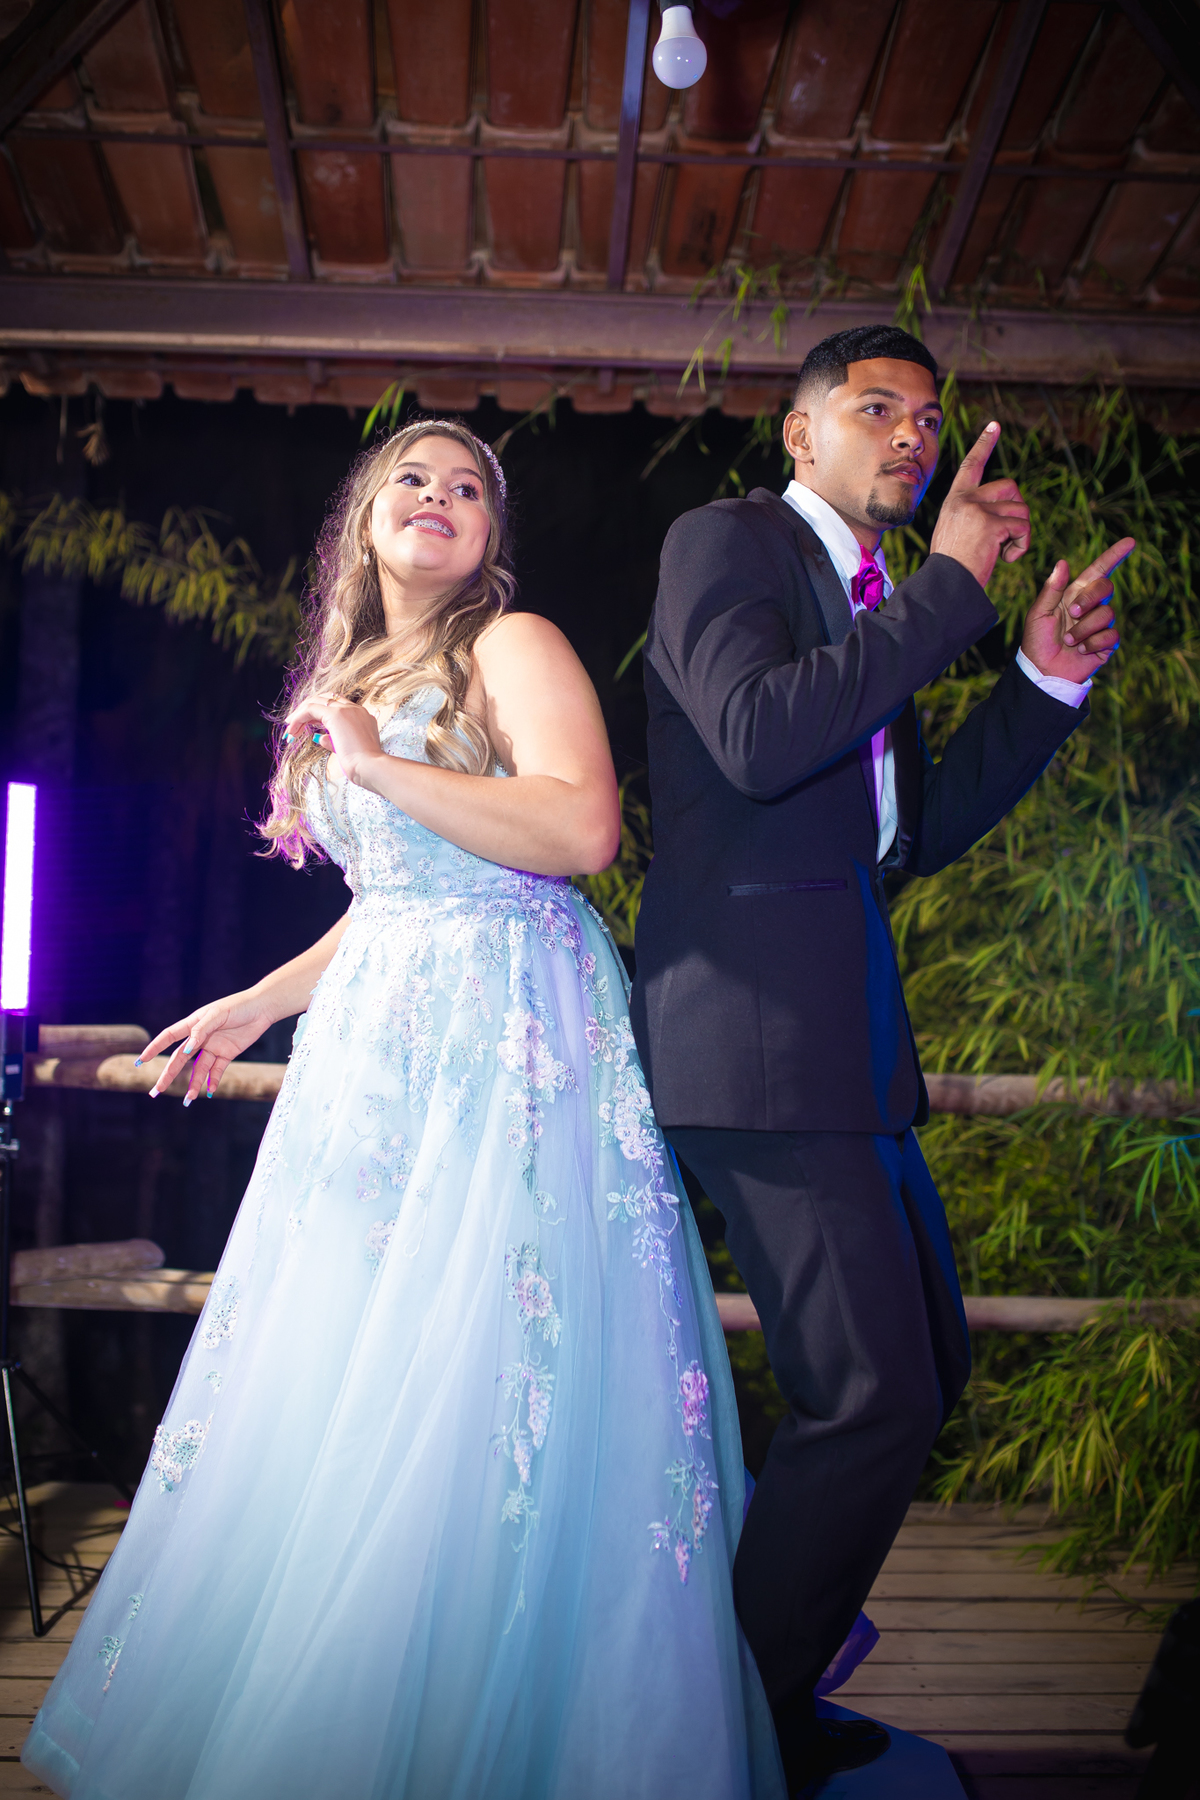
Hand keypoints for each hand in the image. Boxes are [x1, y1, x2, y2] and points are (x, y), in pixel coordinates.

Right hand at [140, 991, 275, 1103]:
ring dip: (193, 1083)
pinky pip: (216, 1070)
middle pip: (179, 1059)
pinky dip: (212, 1081)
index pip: (168, 1037)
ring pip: (198, 1069)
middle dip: (168, 1075)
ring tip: (188, 1099)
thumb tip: (186, 1049)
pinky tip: (208, 1091)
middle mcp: (200, 1037)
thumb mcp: (217, 1015)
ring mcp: (213, 1046)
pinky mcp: (227, 1053)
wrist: (263, 1008)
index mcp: (193, 1024)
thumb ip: (200, 1031)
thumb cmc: (238, 1006)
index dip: (154, 1048)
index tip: (141, 1061)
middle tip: (157, 1091)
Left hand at [285, 694, 383, 785]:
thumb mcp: (347, 751)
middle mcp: (355, 709)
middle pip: (325, 699)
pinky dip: (299, 717)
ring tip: (290, 729)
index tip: (307, 725)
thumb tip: (320, 738)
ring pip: (316, 702)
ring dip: (300, 714)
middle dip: (307, 710)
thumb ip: (333, 741)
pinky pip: (311, 709)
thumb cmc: (363, 766)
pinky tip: (292, 728)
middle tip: (293, 724)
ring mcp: (346, 710)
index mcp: (362, 716)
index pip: (336, 706)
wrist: (371, 767)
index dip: (318, 713)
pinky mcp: (336, 714)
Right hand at [929, 422, 1030, 588]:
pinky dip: (1021, 546)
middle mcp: (965, 499)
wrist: (945, 585)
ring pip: (1021, 510)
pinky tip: (1006, 559)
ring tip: (1003, 552)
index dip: (984, 444)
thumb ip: (973, 515)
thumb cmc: (951, 568)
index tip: (995, 425)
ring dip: (1021, 534)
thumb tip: (1004, 510)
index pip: (971, 465)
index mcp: (955, 500)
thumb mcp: (955, 532)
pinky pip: (1023, 528)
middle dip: (1018, 510)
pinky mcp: (990, 524)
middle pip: (1011, 486)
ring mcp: (977, 510)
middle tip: (1009, 535)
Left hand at [1020, 537, 1132, 683]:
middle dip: (1090, 598)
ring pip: (1106, 614)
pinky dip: (1092, 643)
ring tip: (1068, 641)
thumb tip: (1063, 562)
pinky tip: (1080, 650)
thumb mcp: (1039, 613)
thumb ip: (1052, 589)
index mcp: (1074, 594)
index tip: (1130, 542)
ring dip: (1083, 629)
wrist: (1042, 671)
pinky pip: (1110, 636)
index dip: (1114, 555)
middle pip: (1106, 587)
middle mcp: (1090, 607)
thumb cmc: (1037, 641)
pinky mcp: (1106, 644)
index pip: (1098, 570)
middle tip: (1072, 613)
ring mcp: (1100, 625)